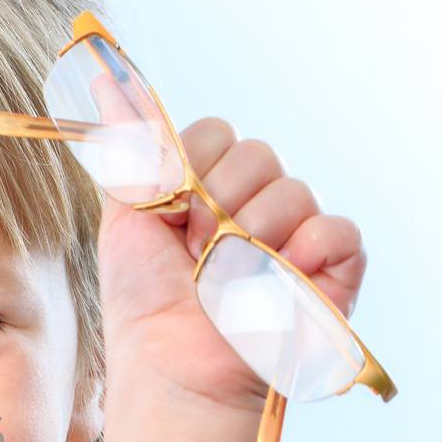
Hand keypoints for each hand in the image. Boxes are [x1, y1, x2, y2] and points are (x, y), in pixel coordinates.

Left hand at [98, 118, 368, 414]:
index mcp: (211, 184)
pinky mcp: (335, 267)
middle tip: (195, 254)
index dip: (187, 170)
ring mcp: (297, 232)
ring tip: (228, 281)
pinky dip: (303, 254)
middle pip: (256, 153)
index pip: (214, 134)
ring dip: (249, 238)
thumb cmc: (145, 300)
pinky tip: (276, 284)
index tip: (166, 215)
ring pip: (291, 190)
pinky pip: (335, 229)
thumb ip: (130, 149)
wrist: (170, 366)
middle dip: (216, 204)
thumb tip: (105, 76)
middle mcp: (257, 201)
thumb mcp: (125, 215)